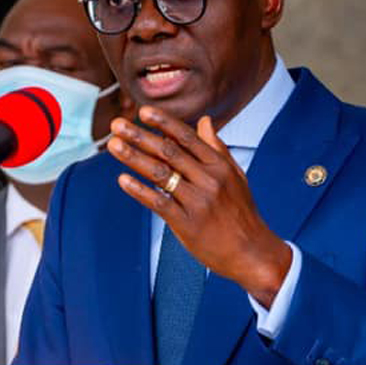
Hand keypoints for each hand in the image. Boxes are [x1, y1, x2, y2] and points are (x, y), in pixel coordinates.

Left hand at [106, 105, 292, 307]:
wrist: (251, 252)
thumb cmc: (241, 213)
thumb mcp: (235, 176)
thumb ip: (217, 148)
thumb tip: (204, 120)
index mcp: (219, 165)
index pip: (187, 137)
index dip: (164, 123)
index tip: (143, 111)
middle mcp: (208, 179)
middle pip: (169, 151)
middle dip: (140, 136)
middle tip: (117, 124)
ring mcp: (198, 201)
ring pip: (160, 174)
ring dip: (134, 157)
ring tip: (114, 145)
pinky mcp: (187, 223)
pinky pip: (159, 203)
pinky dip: (139, 191)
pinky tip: (122, 180)